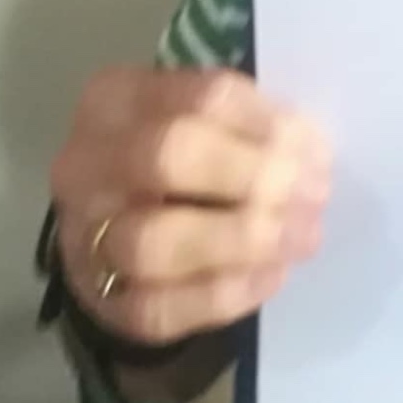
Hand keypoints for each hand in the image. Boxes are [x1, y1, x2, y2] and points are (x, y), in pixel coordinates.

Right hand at [50, 67, 331, 348]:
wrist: (116, 230)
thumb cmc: (177, 159)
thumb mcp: (201, 120)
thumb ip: (249, 125)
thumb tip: (310, 153)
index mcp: (117, 97)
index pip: (204, 97)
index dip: (269, 126)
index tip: (318, 153)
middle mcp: (86, 162)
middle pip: (167, 157)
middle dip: (253, 177)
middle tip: (314, 194)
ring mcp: (84, 235)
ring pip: (154, 241)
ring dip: (241, 239)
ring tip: (301, 237)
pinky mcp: (99, 301)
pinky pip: (158, 306)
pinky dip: (224, 293)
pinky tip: (272, 276)